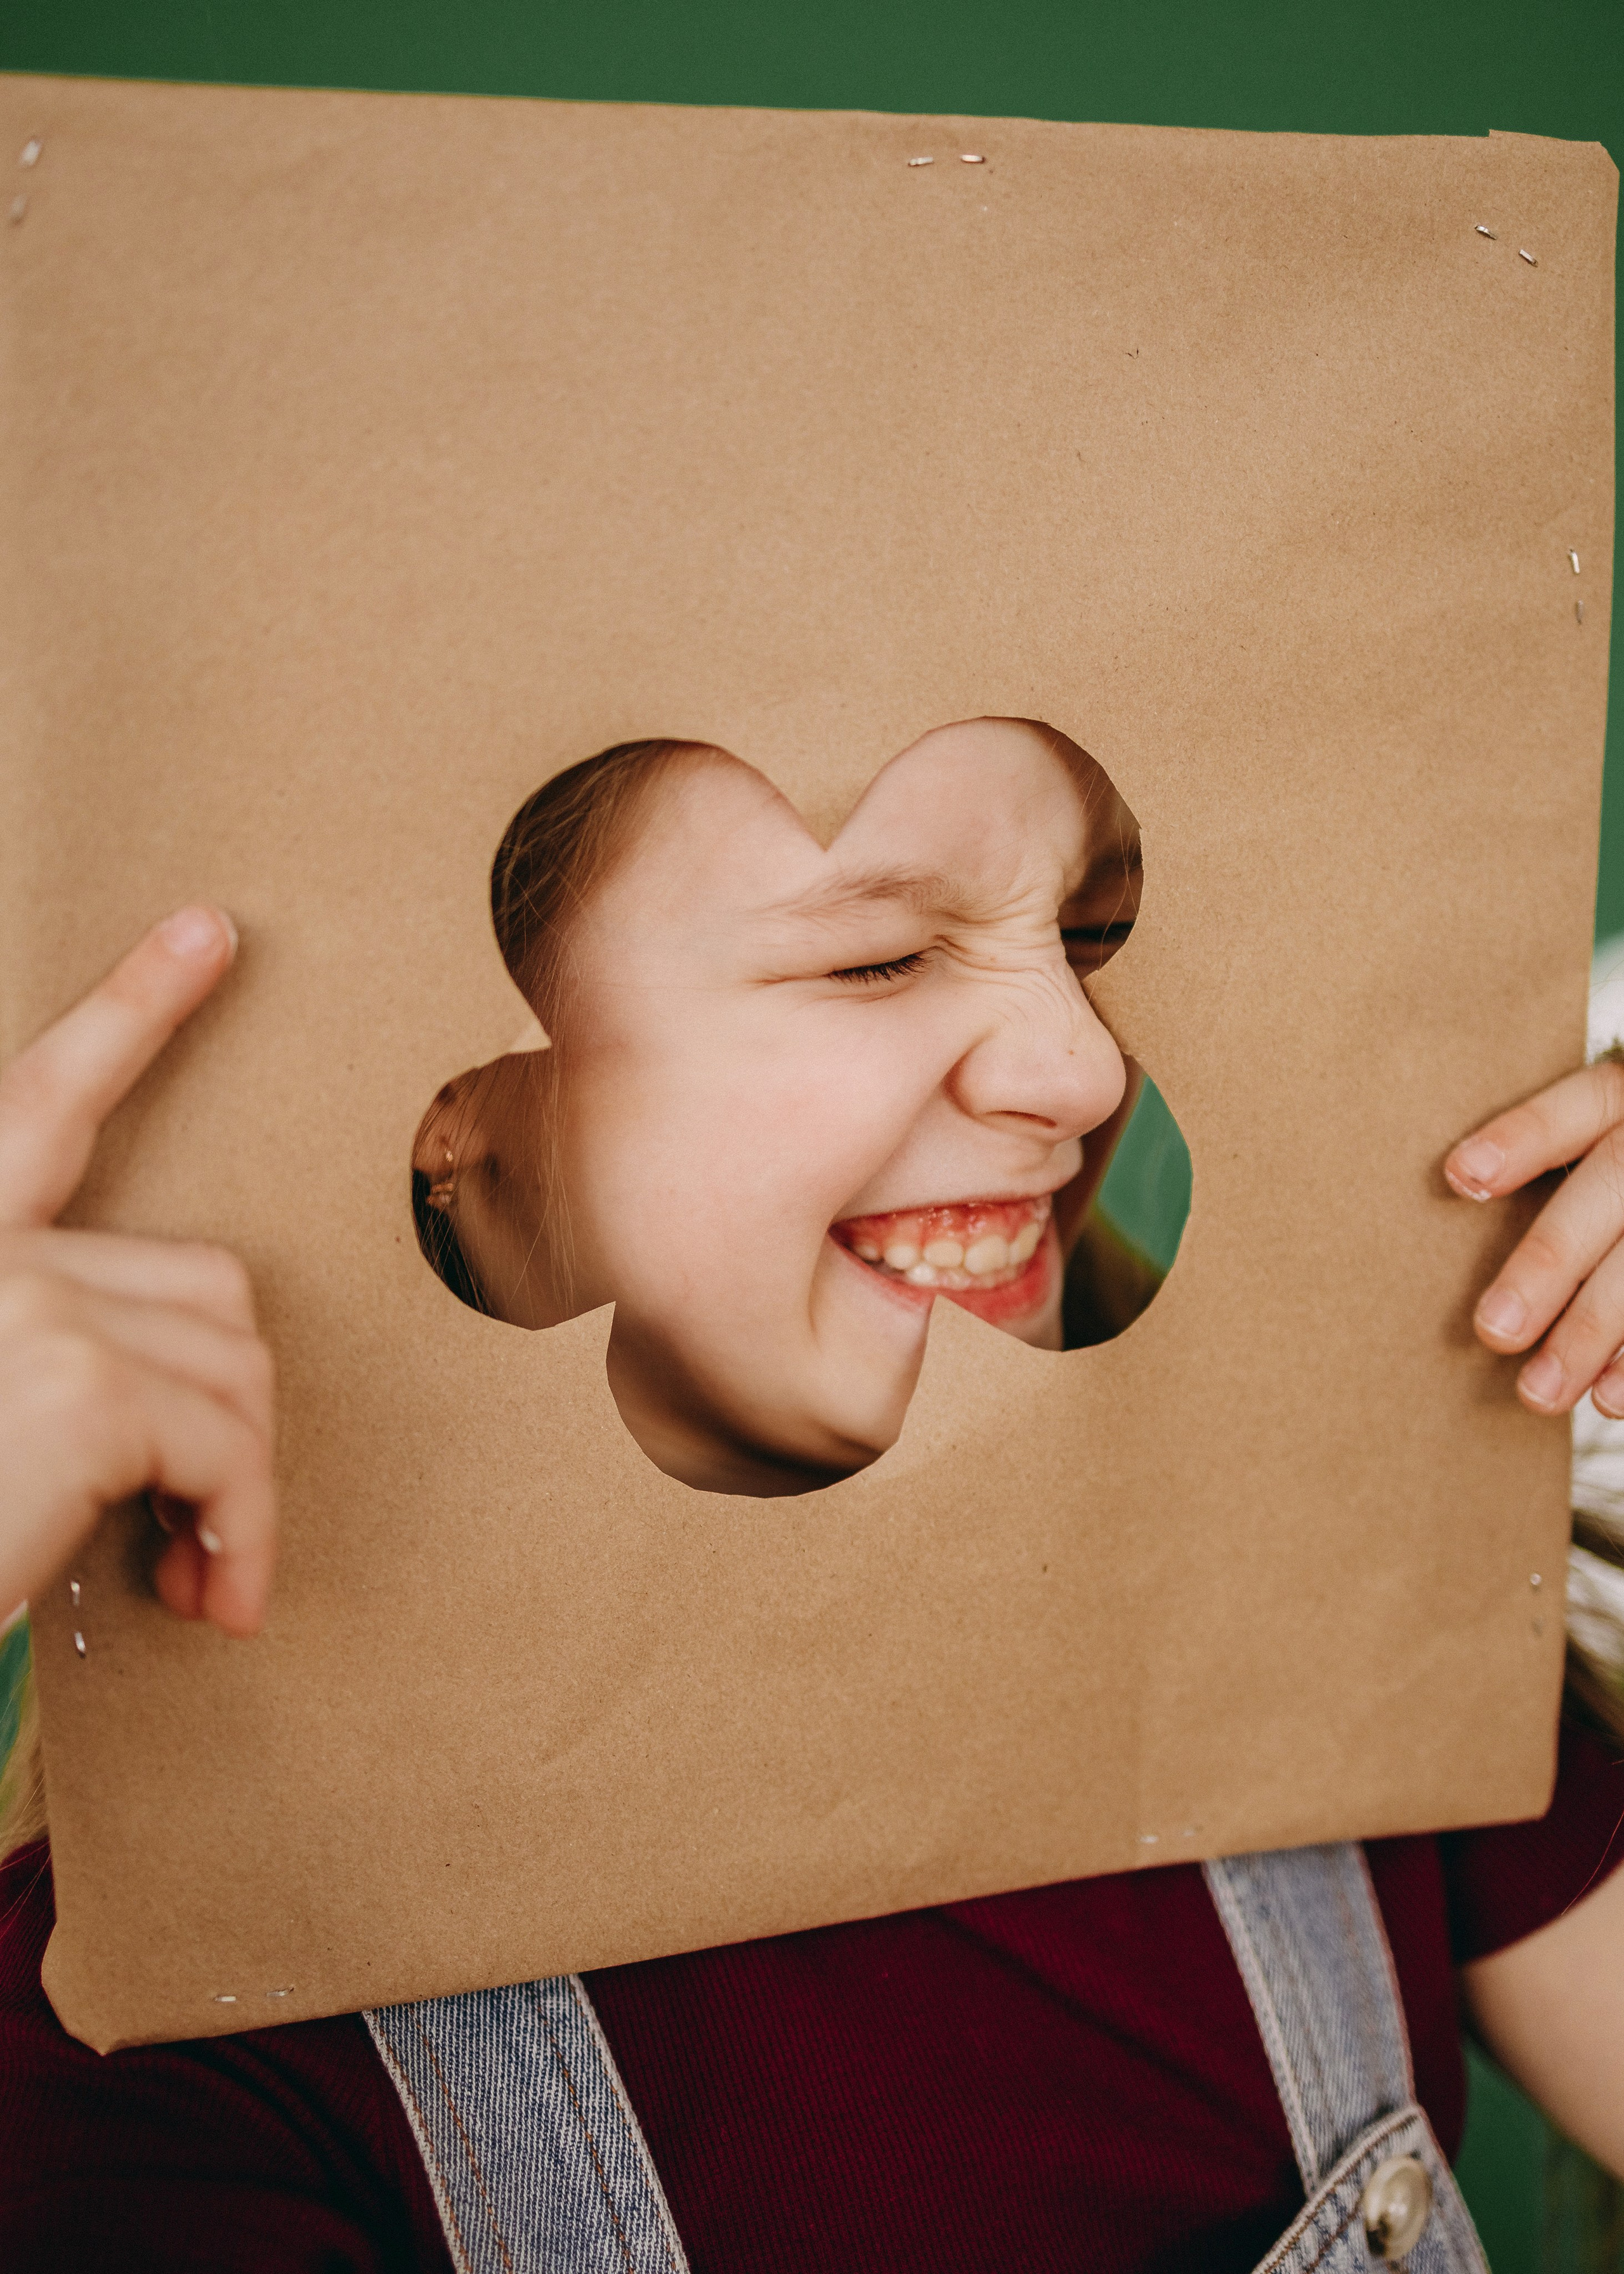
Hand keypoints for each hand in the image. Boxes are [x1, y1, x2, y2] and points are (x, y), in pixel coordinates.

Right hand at [0, 909, 274, 1635]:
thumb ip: (47, 1345)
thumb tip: (189, 1396)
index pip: (40, 1103)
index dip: (128, 1012)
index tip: (206, 932)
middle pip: (204, 1285)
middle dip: (226, 1413)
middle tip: (207, 1522)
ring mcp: (23, 1298)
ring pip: (233, 1363)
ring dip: (238, 1485)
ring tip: (198, 1572)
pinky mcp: (79, 1378)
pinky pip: (228, 1442)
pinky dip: (243, 1528)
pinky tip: (208, 1594)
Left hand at [1447, 1056, 1623, 1418]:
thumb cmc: (1611, 1172)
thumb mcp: (1598, 1144)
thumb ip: (1544, 1171)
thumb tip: (1453, 1210)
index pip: (1580, 1107)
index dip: (1523, 1139)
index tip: (1461, 1178)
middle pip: (1610, 1190)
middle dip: (1551, 1262)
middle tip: (1494, 1330)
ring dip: (1595, 1330)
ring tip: (1539, 1392)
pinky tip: (1608, 1399)